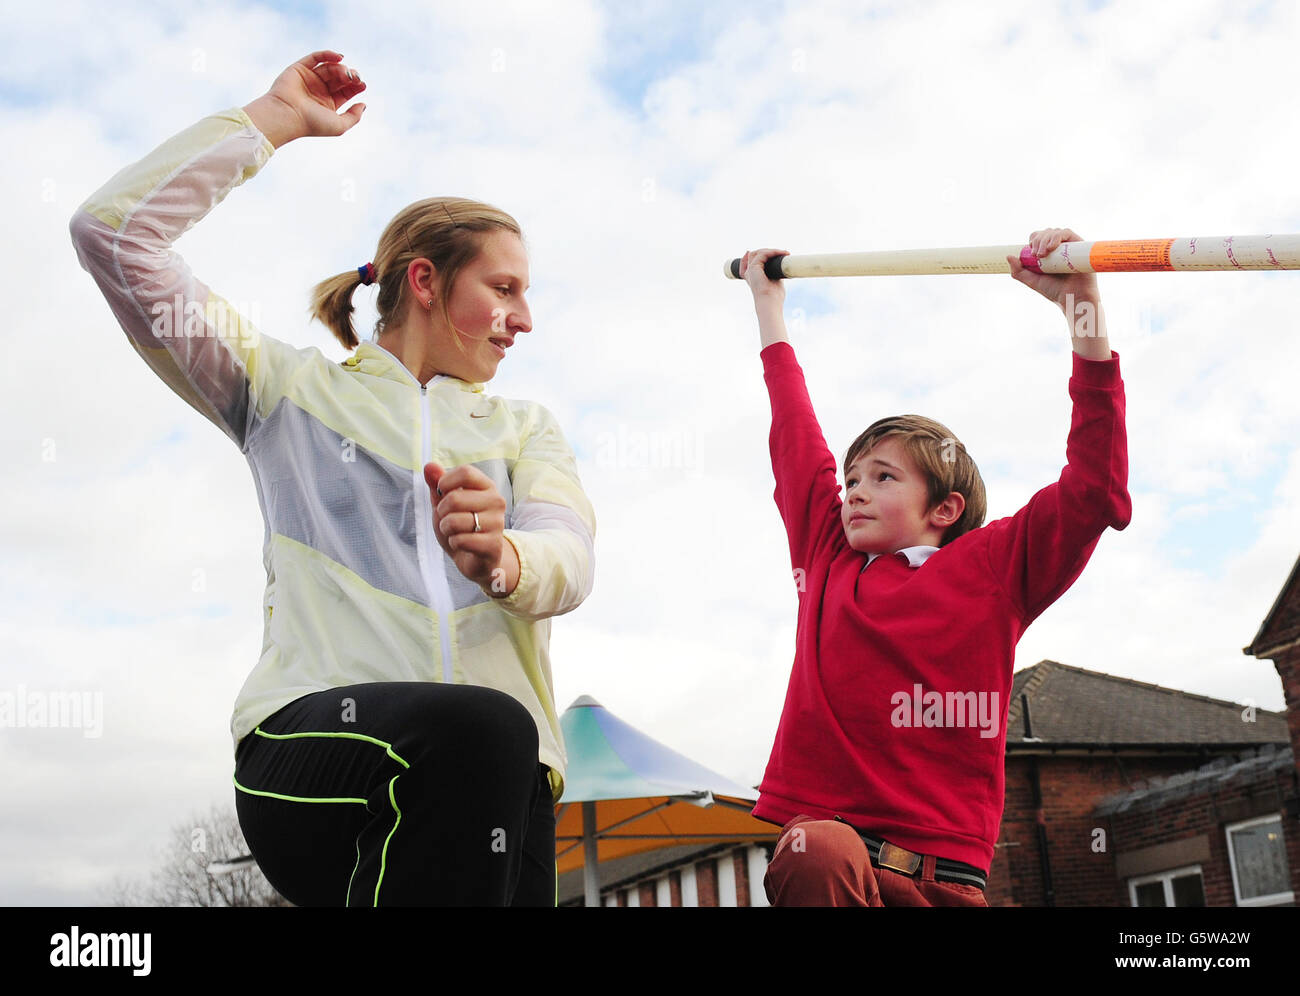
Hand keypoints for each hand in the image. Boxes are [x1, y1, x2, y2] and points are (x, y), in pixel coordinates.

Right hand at [243, 51, 365, 147]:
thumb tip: (363, 104)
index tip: (363, 84)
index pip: (345, 91)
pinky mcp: (299, 68)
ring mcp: (309, 79)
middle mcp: (319, 91)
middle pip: (339, 78)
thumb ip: (354, 116)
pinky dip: (327, 54)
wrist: (287, 115)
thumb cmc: (312, 124)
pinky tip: (339, 57)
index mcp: (328, 104)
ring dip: (340, 68)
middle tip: (355, 77)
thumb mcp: (340, 126)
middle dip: (350, 76)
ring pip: (329, 68)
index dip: (356, 86)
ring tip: (346, 74)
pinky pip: (315, 57)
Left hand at [425, 463, 519, 595]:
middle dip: (441, 512)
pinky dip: (453, 543)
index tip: (442, 493)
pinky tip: (462, 544)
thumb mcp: (445, 503)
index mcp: (486, 486)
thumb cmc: (461, 526)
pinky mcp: (493, 545)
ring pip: (454, 521)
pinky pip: (460, 540)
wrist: (477, 558)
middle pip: (454, 498)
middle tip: (447, 519)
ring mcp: (497, 523)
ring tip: (455, 532)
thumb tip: (429, 465)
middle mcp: (496, 501)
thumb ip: (437, 484)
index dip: (445, 482)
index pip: (465, 472)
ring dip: (446, 529)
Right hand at [739, 248, 788, 309]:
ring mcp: (750, 270)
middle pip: (753, 255)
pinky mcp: (753, 267)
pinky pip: (762, 254)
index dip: (757, 255)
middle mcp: (749, 273)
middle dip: (767, 251)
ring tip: (784, 253)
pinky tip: (781, 253)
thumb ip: (775, 272)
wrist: (770, 302)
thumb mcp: (775, 281)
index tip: (772, 252)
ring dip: (771, 251)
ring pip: (757, 252)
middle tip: (781, 253)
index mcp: (752, 277)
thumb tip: (782, 265)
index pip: (749, 262)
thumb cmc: (774, 296)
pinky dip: (772, 252)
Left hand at [1007, 228, 1099, 312]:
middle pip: (1046, 233)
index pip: (1039, 237)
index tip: (1031, 252)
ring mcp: (1069, 246)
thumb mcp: (1032, 281)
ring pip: (1055, 232)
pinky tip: (1052, 247)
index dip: (1033, 240)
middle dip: (1038, 240)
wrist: (1072, 297)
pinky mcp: (1079, 246)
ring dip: (1045, 239)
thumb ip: (1019, 271)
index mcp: (1048, 253)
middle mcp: (1059, 248)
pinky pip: (1067, 233)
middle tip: (1037, 255)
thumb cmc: (1054, 290)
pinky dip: (1057, 236)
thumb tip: (1008, 256)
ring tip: (1043, 254)